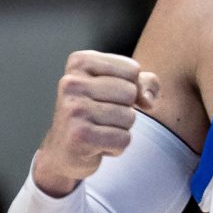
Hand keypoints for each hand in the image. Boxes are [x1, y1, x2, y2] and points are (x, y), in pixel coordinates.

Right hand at [34, 51, 158, 197]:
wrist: (64, 150)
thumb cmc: (95, 114)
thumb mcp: (119, 88)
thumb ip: (145, 83)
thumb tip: (148, 100)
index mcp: (80, 62)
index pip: (132, 69)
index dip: (131, 88)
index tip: (108, 97)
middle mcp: (72, 83)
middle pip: (131, 92)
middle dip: (125, 109)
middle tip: (102, 117)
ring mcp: (74, 109)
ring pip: (129, 117)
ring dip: (121, 129)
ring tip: (99, 130)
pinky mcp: (80, 136)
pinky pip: (123, 139)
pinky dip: (117, 147)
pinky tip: (98, 145)